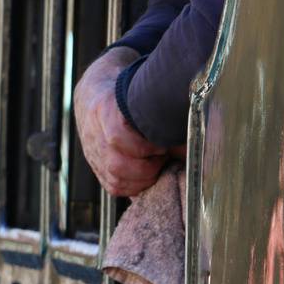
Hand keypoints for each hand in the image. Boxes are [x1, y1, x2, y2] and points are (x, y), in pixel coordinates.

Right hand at [73, 48, 167, 196]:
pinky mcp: (95, 166)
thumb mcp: (138, 95)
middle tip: (162, 158)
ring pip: (114, 179)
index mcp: (102, 109)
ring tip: (157, 166)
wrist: (95, 96)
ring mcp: (91, 151)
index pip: (117, 136)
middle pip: (115, 164)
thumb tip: (192, 138)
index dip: (143, 147)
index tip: (162, 145)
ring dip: (142, 180)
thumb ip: (158, 115)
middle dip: (146, 168)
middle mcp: (93, 133)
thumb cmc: (126, 95)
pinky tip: (147, 176)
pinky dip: (134, 187)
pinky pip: (113, 187)